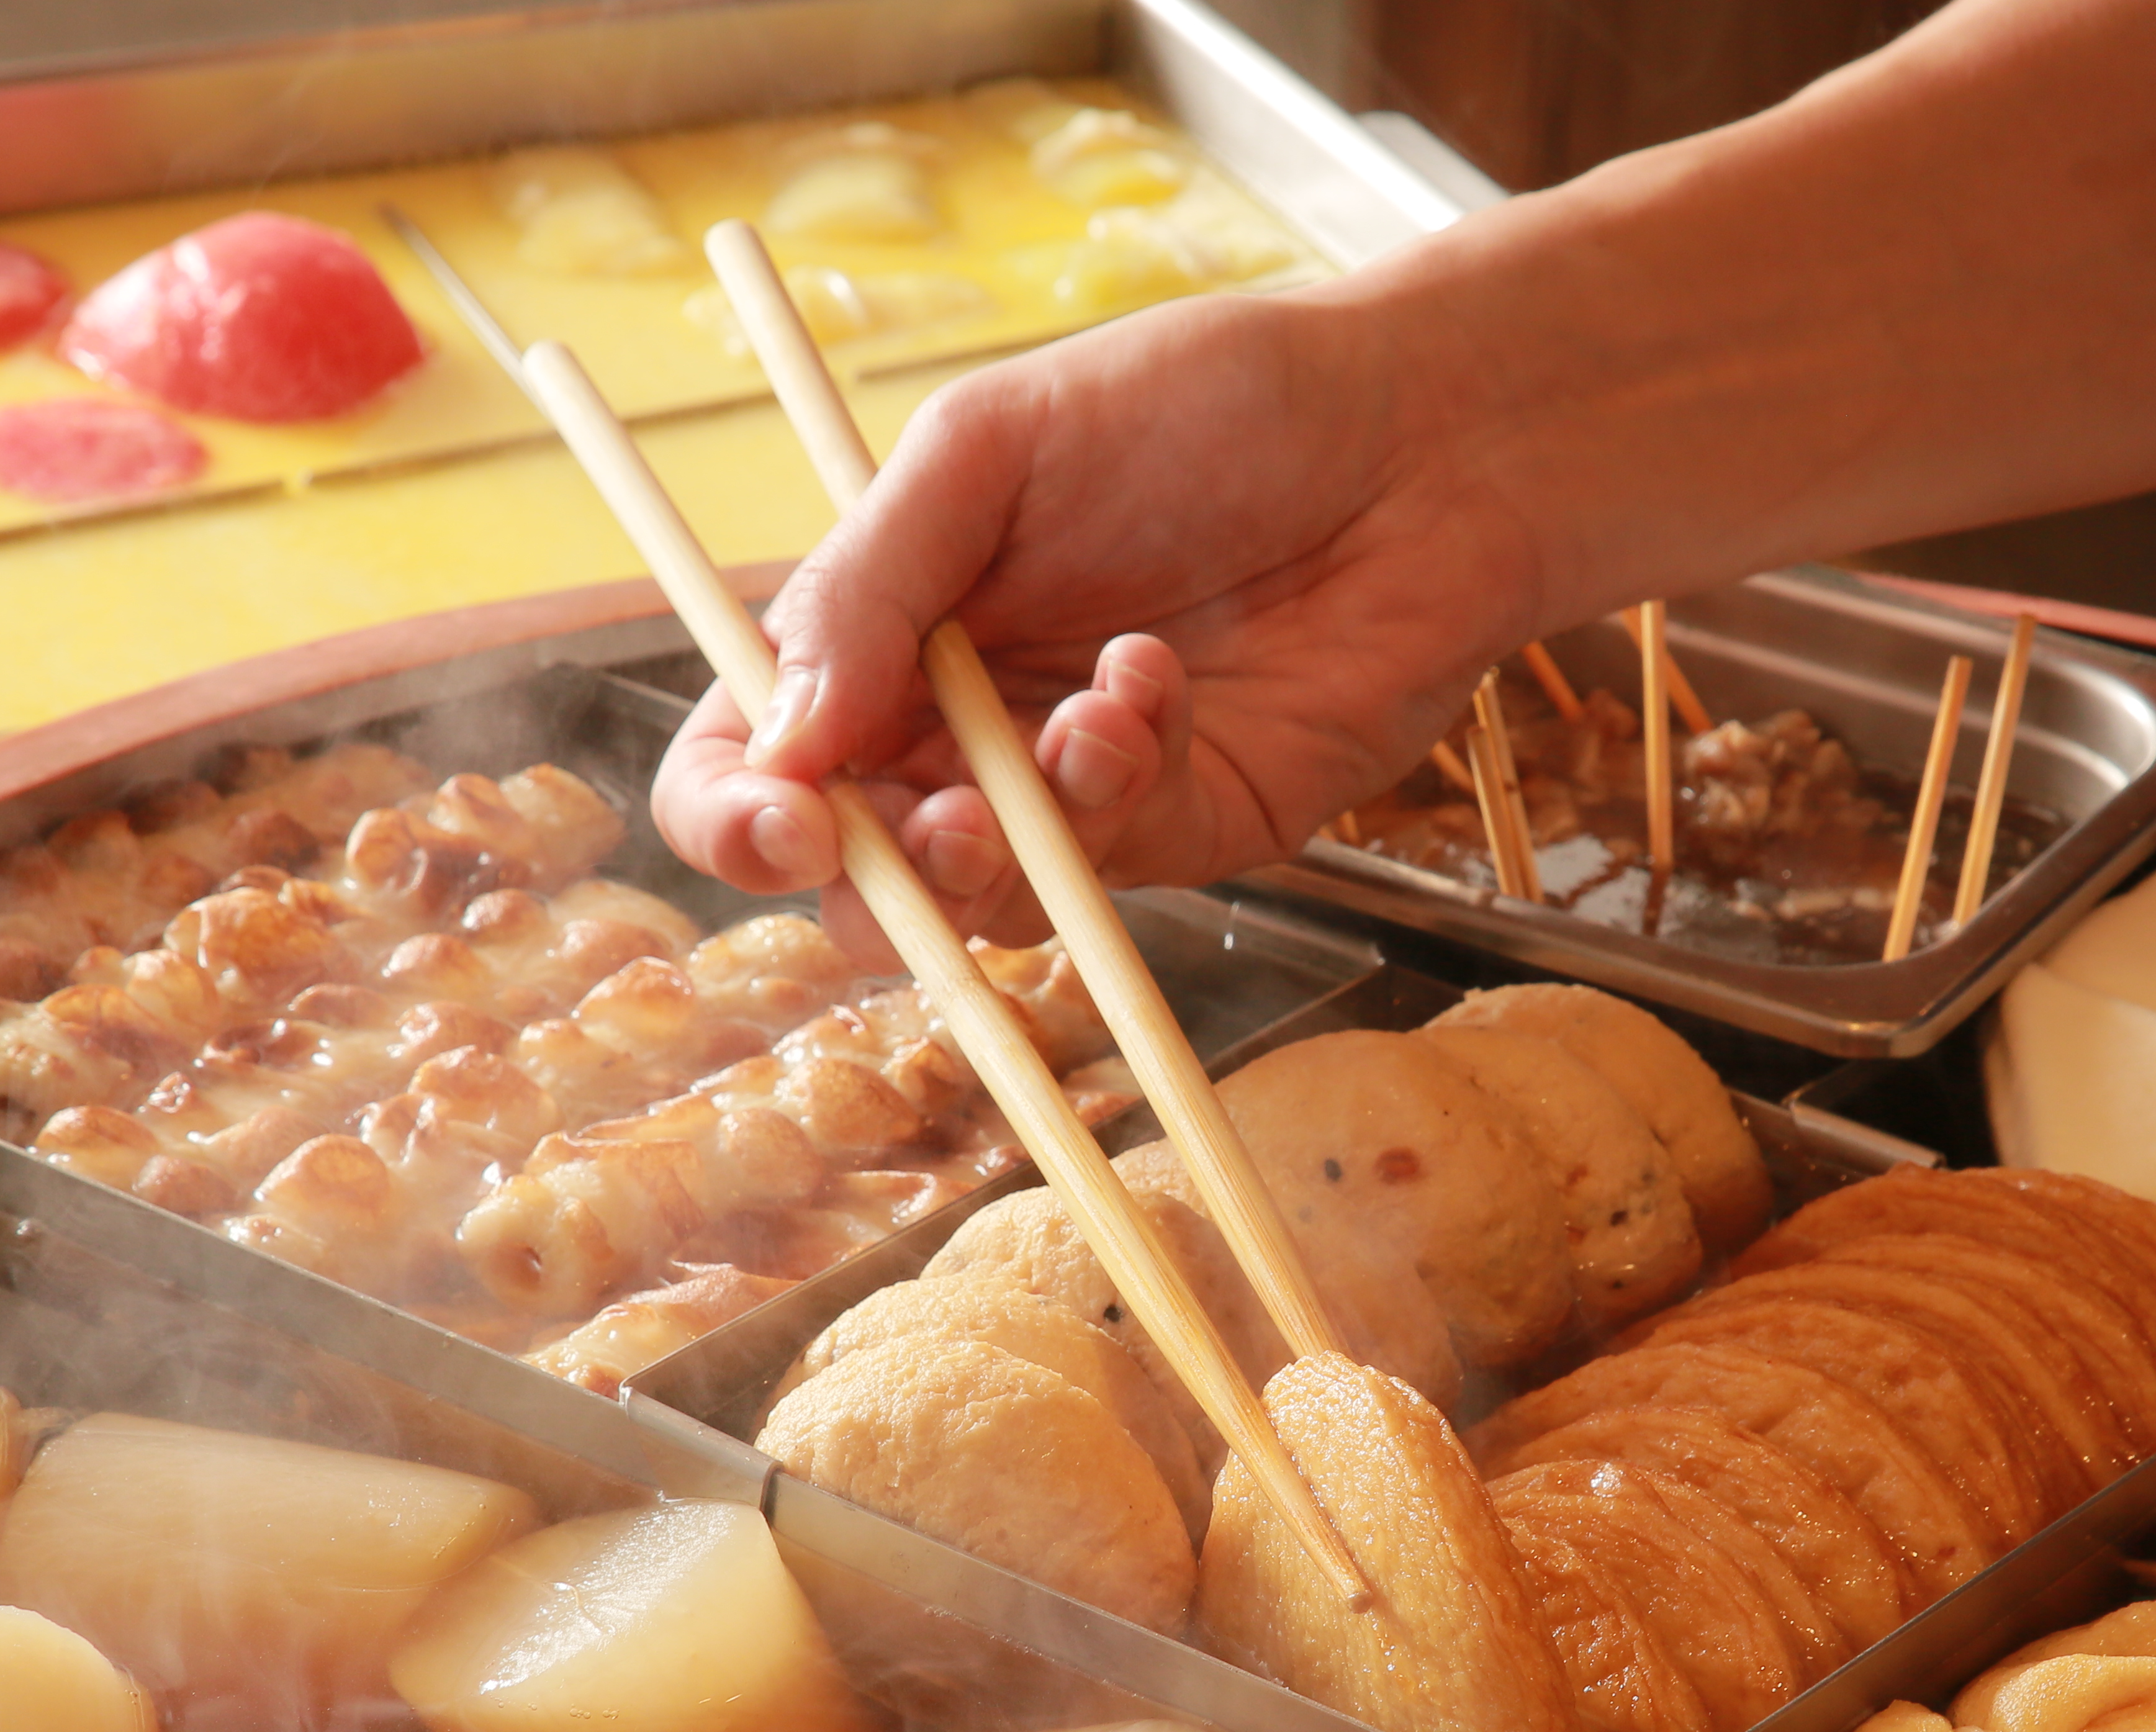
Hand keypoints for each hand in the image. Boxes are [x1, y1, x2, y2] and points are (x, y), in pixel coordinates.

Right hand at [651, 285, 1540, 954]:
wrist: (1417, 438)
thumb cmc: (1206, 403)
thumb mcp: (993, 445)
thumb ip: (870, 584)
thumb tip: (782, 735)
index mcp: (883, 632)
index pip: (753, 759)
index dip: (739, 812)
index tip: (784, 817)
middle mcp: (960, 729)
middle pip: (857, 872)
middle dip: (878, 873)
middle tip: (936, 823)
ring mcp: (1071, 793)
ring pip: (981, 904)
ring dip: (1004, 844)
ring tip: (1078, 728)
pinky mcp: (1185, 828)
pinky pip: (1110, 864)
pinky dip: (1117, 782)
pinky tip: (1153, 684)